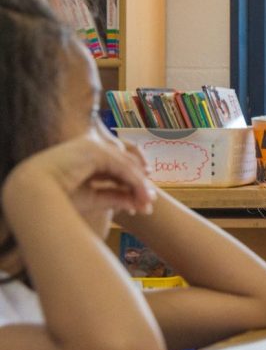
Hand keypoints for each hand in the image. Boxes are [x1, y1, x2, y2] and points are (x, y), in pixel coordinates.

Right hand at [3, 129, 155, 230]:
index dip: (131, 184)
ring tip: (147, 203)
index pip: (115, 167)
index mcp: (85, 157)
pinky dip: (134, 182)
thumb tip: (139, 203)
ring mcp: (92, 145)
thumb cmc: (56, 197)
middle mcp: (90, 147)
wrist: (32, 193)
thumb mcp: (92, 197)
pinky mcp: (95, 150)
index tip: (142, 203)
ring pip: (125, 165)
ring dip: (139, 185)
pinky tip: (142, 196)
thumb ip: (115, 196)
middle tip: (149, 204)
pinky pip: (122, 166)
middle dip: (138, 185)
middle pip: (124, 164)